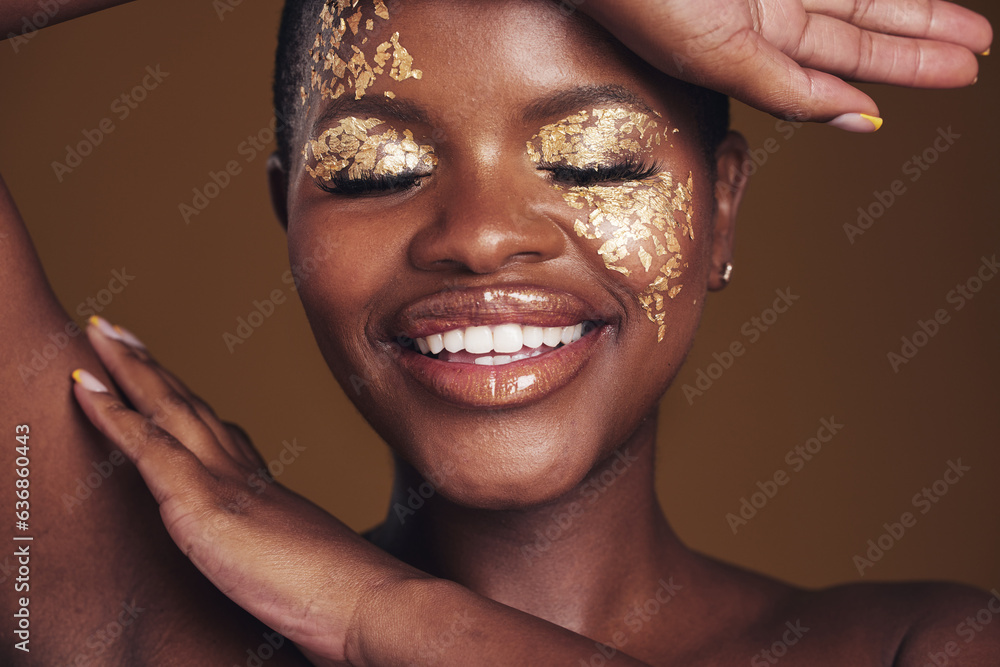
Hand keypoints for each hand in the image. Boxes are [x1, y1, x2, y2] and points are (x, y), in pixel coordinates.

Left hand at [69, 316, 420, 664]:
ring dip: (130, 367)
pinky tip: (83, 386)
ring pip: (167, 409)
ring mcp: (221, 482)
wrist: (363, 601)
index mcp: (263, 490)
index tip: (166, 377)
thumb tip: (292, 569)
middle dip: (153, 369)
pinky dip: (112, 412)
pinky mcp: (201, 504)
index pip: (216, 434)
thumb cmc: (343, 598)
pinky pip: (146, 446)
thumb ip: (288, 555)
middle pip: (189, 407)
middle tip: (122, 334)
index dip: (186, 402)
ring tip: (101, 333)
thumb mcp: (305, 570)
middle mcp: (242, 474)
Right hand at [576, 0, 991, 130]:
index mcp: (740, 49)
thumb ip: (785, 89)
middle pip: (853, 32)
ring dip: (910, 10)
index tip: (951, 78)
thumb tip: (859, 118)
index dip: (890, 74)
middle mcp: (758, 12)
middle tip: (975, 52)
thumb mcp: (720, 57)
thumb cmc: (644, 0)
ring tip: (966, 24)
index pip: (829, 71)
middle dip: (915, 45)